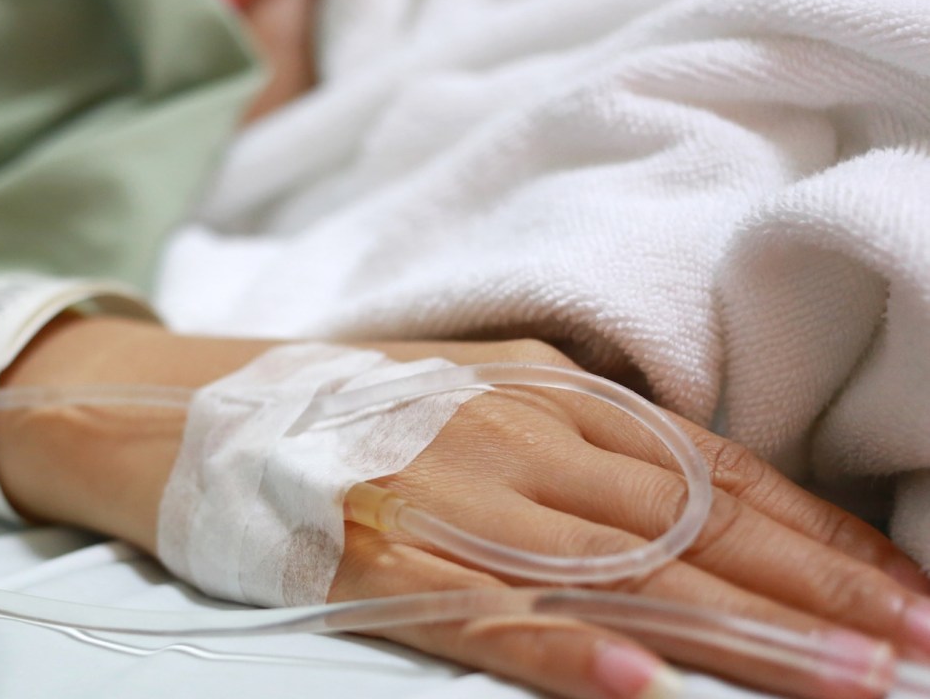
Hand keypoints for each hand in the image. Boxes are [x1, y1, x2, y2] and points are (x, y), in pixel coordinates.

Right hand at [327, 339, 929, 698]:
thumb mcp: (483, 387)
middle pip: (688, 523)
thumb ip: (583, 424)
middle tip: (918, 648)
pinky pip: (481, 613)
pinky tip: (637, 684)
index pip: (712, 468)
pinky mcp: (377, 564)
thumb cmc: (353, 407)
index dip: (817, 533)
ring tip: (842, 680)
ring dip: (735, 630)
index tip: (905, 589)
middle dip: (815, 593)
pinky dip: (560, 647)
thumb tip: (701, 475)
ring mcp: (446, 502)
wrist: (199, 413)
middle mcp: (512, 441)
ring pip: (612, 568)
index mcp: (546, 395)